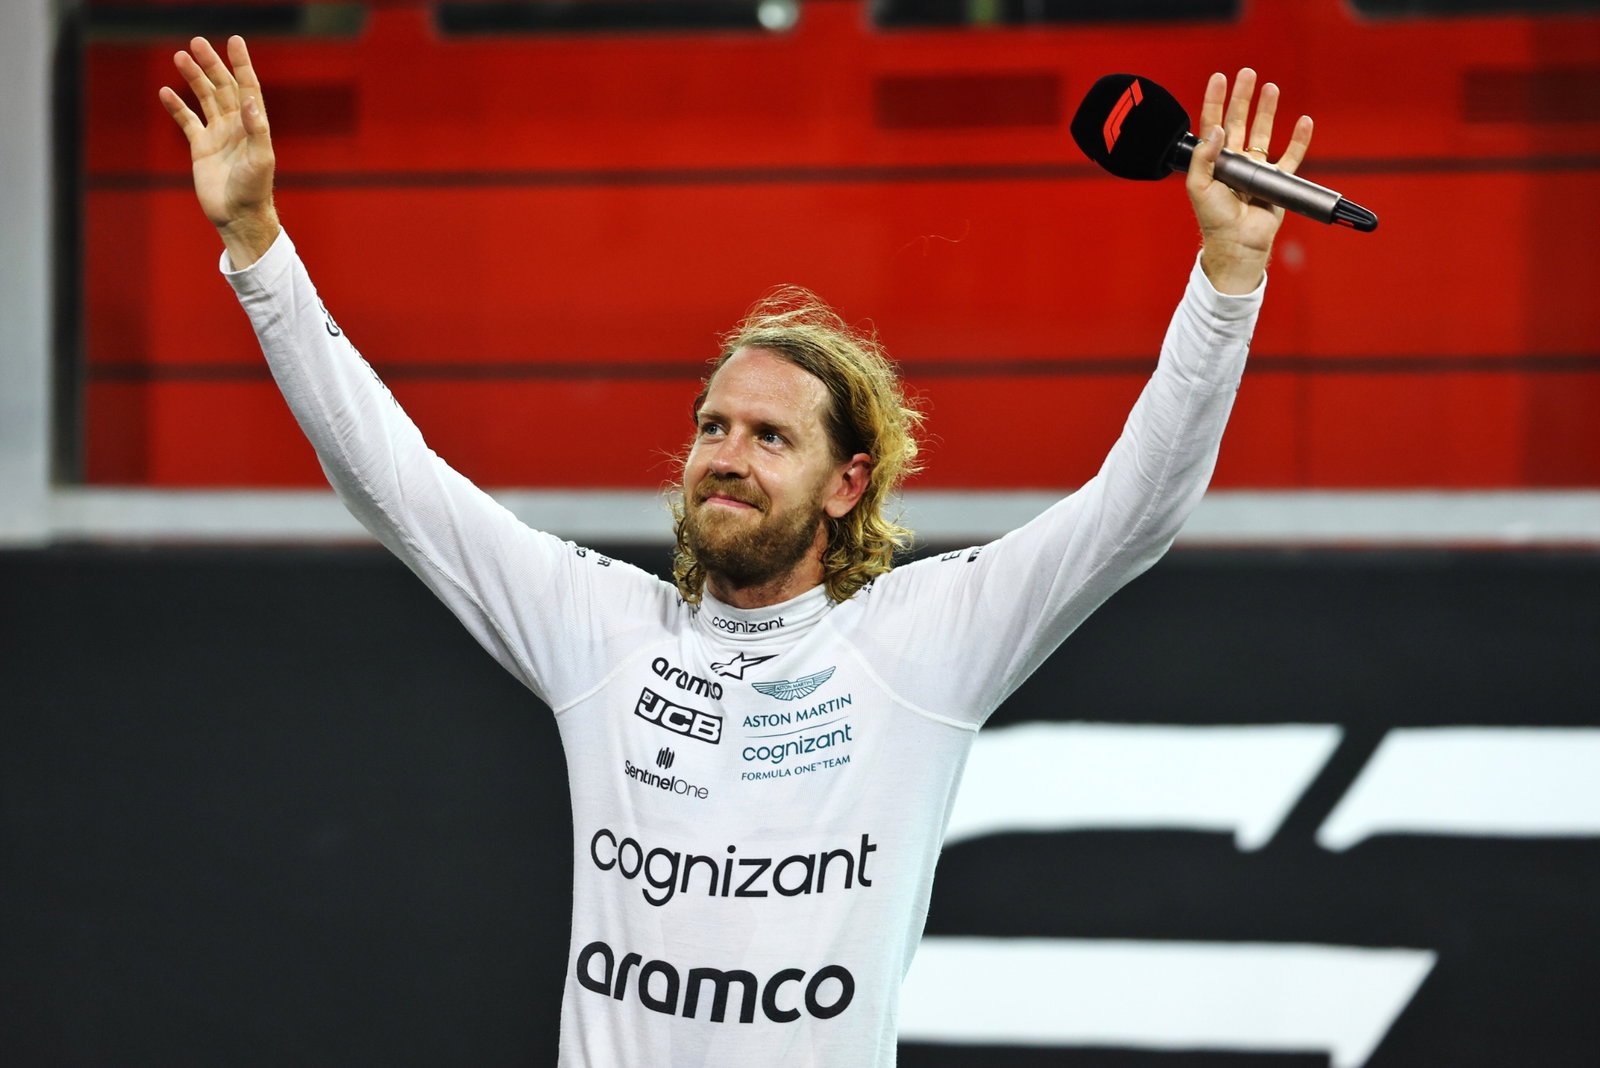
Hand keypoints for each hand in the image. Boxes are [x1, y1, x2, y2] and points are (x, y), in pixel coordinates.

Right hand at [159, 35, 279, 266]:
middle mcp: (235, 126)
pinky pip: (187, 121)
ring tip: (179, 57)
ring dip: (193, 78)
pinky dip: (177, 106)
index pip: (247, 87)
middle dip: (211, 65)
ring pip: (204, 99)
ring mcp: (218, 135)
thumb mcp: (260, 159)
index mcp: (253, 125)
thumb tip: (248, 99)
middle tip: (197, 42)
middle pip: (222, 87)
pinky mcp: (201, 147)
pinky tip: (166, 91)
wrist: (238, 216)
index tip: (235, 42)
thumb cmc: (254, 190)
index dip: (241, 64)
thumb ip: (256, 128)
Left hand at [1186, 68, 1312, 293]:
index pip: (1213, 125)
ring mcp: (1256, 170)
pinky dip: (1299, 139)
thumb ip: (1204, 158)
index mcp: (1214, 162)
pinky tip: (1303, 121)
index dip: (1215, 101)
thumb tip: (1217, 130)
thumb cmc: (1214, 220)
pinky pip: (1291, 156)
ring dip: (1267, 110)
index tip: (1218, 78)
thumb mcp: (1199, 188)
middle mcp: (1235, 162)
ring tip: (1270, 87)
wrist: (1237, 244)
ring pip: (1263, 133)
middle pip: (1239, 121)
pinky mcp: (1276, 181)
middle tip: (1247, 73)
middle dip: (1243, 97)